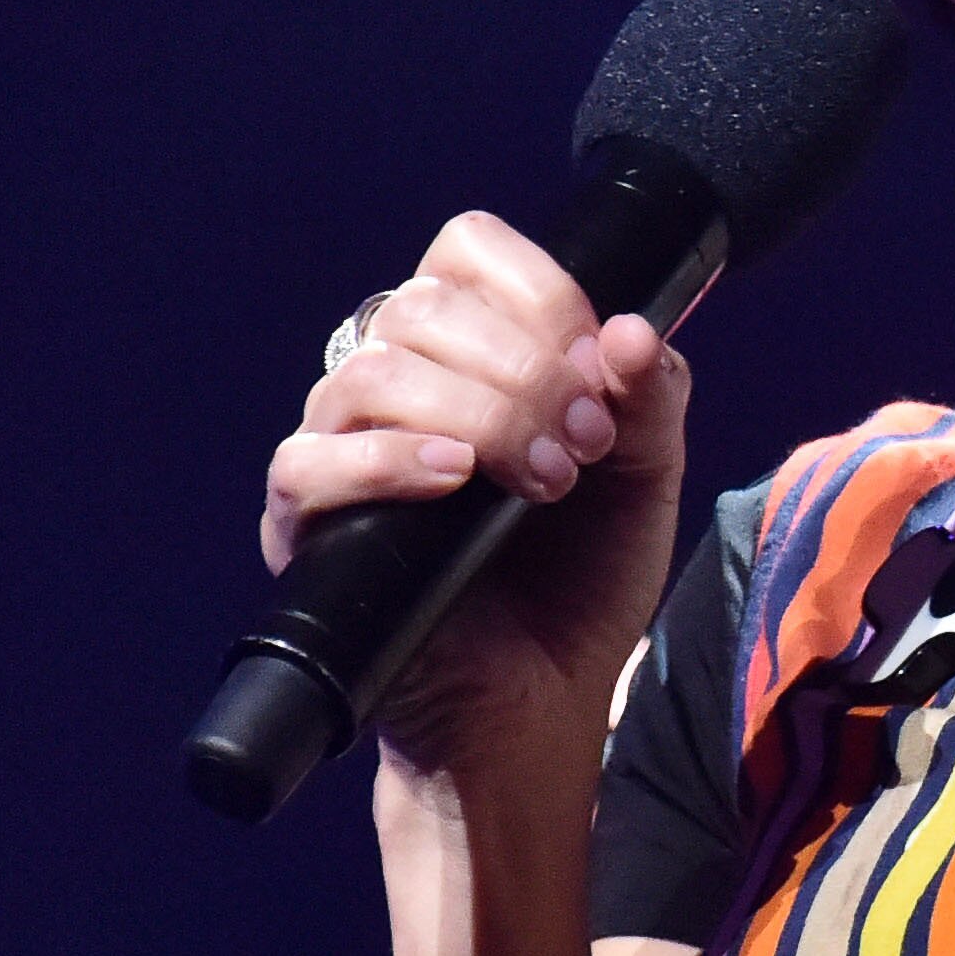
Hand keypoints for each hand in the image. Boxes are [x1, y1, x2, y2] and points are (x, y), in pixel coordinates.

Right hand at [262, 210, 688, 781]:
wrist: (541, 704)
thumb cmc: (581, 581)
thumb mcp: (644, 478)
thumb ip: (648, 398)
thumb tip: (629, 330)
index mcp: (467, 353)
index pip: (466, 251)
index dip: (540, 292)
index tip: (601, 366)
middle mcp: (393, 387)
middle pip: (422, 306)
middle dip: (526, 368)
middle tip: (586, 446)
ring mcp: (340, 452)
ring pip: (371, 372)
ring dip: (480, 413)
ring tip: (546, 481)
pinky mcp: (306, 527)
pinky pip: (307, 461)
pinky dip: (387, 461)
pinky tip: (456, 481)